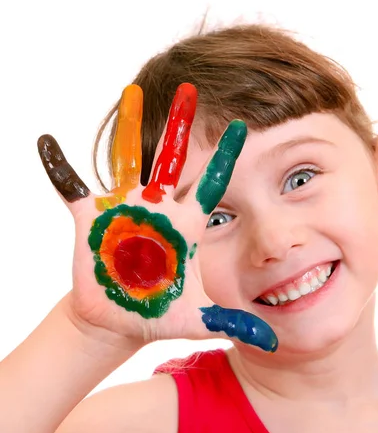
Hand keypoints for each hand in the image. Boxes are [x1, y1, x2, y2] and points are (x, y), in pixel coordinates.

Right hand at [38, 83, 277, 353]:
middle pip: (173, 159)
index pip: (212, 183)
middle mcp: (159, 208)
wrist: (121, 319)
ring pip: (129, 159)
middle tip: (190, 89)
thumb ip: (234, 324)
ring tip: (131, 94)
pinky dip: (59, 167)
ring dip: (128, 128)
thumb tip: (274, 342)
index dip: (227, 156)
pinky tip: (47, 143)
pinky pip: (72, 186)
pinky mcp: (93, 218)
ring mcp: (126, 209)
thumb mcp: (197, 319)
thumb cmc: (159, 314)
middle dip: (181, 126)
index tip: (245, 125)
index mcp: (187, 225)